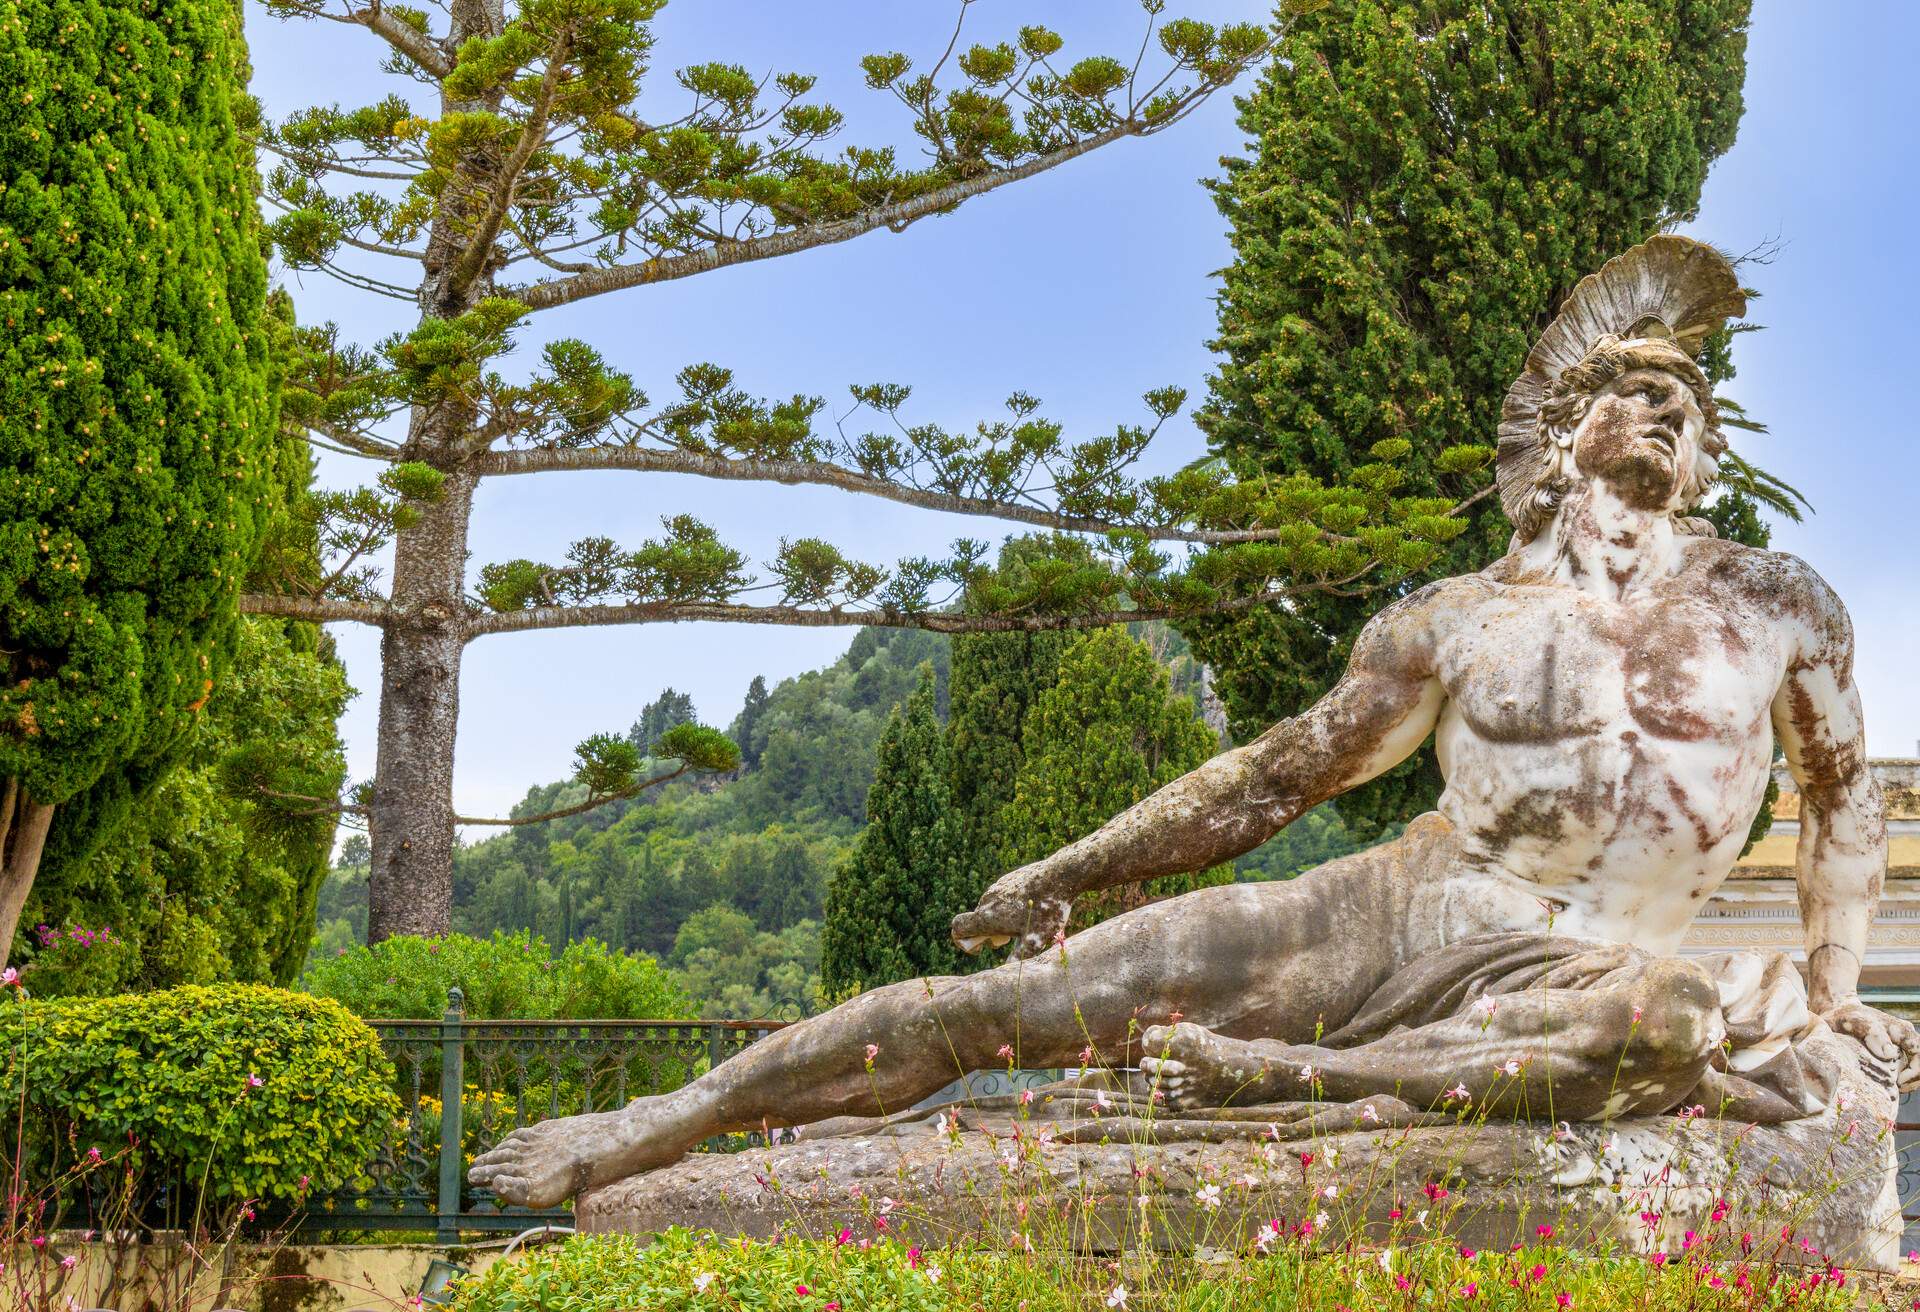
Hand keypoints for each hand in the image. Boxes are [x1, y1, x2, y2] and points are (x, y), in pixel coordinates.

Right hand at [950, 864, 1070, 960]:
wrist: (1060, 875)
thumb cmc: (1047, 910)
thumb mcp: (1034, 941)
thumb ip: (1018, 958)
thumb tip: (1005, 974)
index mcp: (987, 917)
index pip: (957, 928)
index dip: (962, 942)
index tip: (982, 947)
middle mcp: (987, 900)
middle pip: (975, 921)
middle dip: (987, 934)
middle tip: (1010, 939)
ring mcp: (997, 887)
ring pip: (989, 909)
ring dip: (997, 921)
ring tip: (1022, 925)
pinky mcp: (1008, 879)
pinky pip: (1000, 898)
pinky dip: (1006, 908)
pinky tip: (1029, 909)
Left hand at [1139, 1021, 1266, 1110]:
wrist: (1234, 1073)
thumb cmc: (1208, 1049)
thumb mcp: (1190, 1032)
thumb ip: (1166, 1034)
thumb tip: (1148, 1040)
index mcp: (1183, 1043)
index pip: (1149, 1042)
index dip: (1149, 1041)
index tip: (1153, 1042)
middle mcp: (1182, 1066)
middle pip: (1146, 1065)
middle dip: (1147, 1062)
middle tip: (1150, 1061)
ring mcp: (1183, 1086)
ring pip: (1152, 1083)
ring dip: (1152, 1078)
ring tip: (1160, 1075)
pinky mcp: (1186, 1102)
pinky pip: (1161, 1099)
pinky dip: (1159, 1093)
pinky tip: (1166, 1087)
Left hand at [1824, 999, 1919, 1089]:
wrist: (1840, 1014)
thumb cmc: (1849, 1018)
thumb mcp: (1858, 1023)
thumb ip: (1874, 1035)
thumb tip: (1889, 1055)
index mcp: (1902, 1030)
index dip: (1914, 1070)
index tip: (1898, 1081)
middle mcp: (1906, 1037)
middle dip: (1914, 1078)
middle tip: (1898, 1088)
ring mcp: (1903, 1044)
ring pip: (1917, 1066)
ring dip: (1911, 1080)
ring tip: (1896, 1089)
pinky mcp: (1897, 1050)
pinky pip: (1908, 1067)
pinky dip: (1904, 1078)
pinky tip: (1893, 1084)